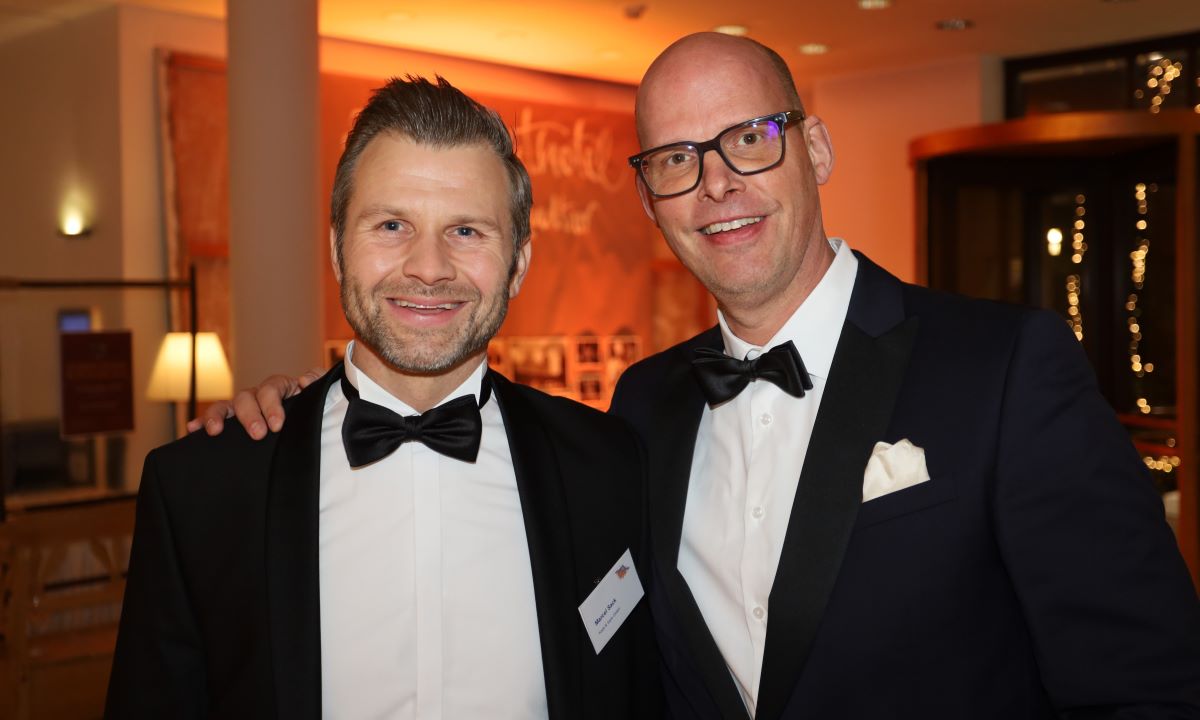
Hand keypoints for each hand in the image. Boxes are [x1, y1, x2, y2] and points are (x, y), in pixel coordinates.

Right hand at [185, 367, 324, 438]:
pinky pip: (216, 418)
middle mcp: (258, 395)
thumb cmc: (313, 407)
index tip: (277, 425)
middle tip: (258, 433)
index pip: (272, 389)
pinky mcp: (234, 422)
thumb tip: (304, 381)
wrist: (309, 423)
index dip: (272, 405)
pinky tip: (193, 429)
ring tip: (215, 431)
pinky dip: (203, 421)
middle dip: (250, 416)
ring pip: (227, 405)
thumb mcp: (321, 394)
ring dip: (218, 416)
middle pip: (247, 397)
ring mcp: (244, 408)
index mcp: (280, 387)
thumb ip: (318, 381)